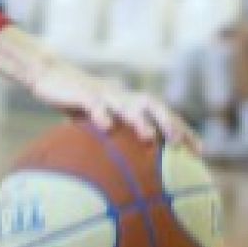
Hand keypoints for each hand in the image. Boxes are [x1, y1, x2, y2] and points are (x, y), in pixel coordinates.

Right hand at [28, 58, 197, 149]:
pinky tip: (106, 127)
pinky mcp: (82, 93)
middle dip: (169, 122)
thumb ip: (111, 137)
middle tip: (180, 144)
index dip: (183, 129)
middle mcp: (121, 96)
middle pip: (153, 104)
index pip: (163, 113)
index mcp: (128, 101)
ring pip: (126, 103)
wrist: (47, 75)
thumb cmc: (74, 101)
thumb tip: (125, 171)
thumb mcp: (95, 119)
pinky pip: (93, 103)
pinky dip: (101, 114)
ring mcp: (102, 93)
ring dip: (139, 120)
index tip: (200, 151)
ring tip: (149, 137)